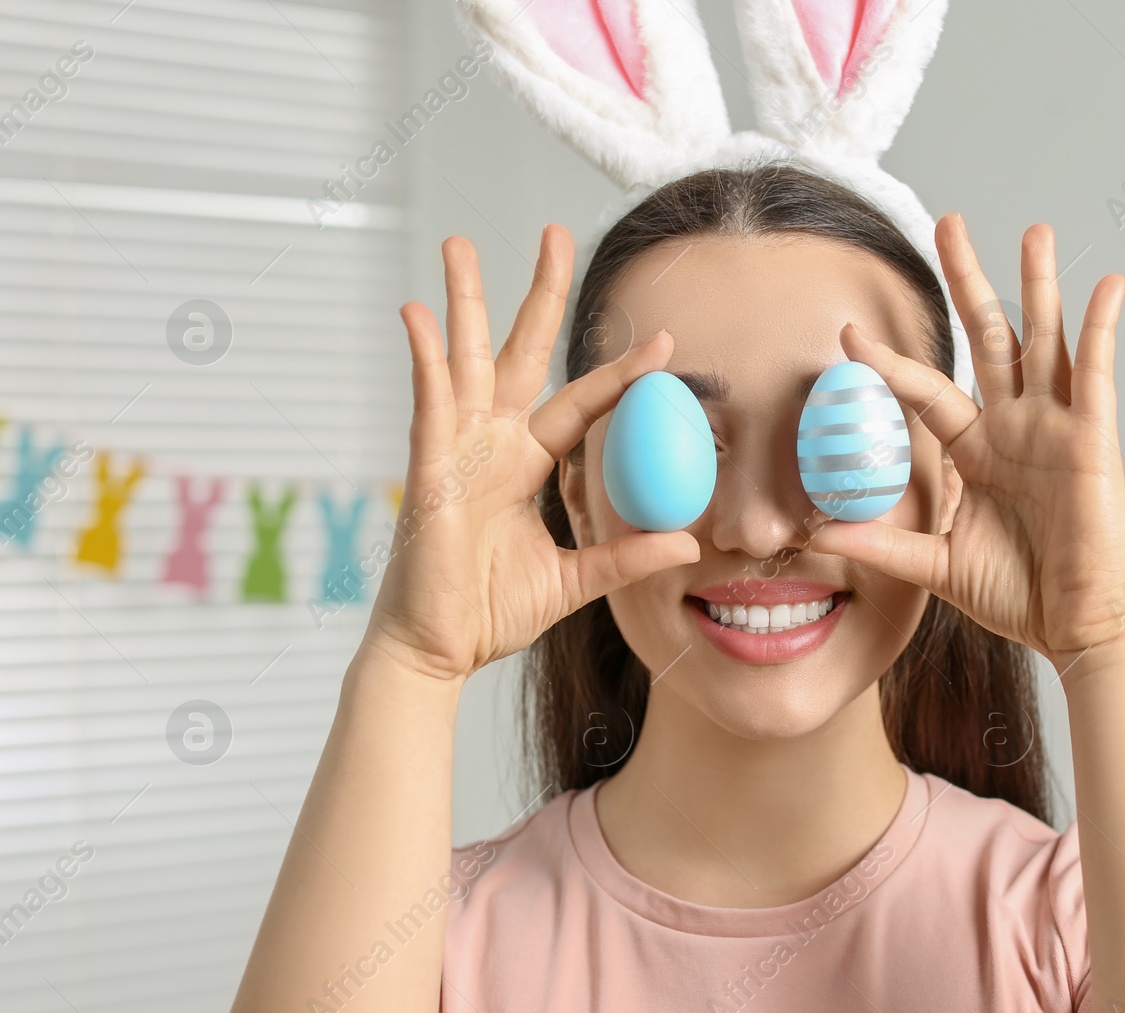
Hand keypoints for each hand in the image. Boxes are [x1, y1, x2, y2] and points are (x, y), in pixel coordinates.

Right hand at [363, 230, 699, 682]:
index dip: (620, 371)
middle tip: (554, 232)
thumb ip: (625, 557)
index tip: (664, 340)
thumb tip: (688, 546)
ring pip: (465, 359)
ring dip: (464, 301)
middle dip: (537, 293)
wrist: (439, 648)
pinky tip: (416, 314)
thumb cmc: (493, 612)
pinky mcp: (428, 468)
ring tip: (459, 244)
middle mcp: (493, 444)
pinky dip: (424, 359)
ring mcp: (457, 450)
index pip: (582, 403)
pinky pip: (429, 403)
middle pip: (521, 352)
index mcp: (527, 464)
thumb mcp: (576, 581)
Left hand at [808, 216, 1124, 663]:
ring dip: (1038, 284)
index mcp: (975, 451)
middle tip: (949, 223)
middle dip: (969, 280)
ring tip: (1035, 230)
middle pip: (988, 337)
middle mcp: (1014, 427)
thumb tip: (816, 534)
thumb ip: (881, 542)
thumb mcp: (935, 564)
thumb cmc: (1018, 595)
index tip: (849, 331)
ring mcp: (1055, 428)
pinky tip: (1108, 284)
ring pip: (1043, 339)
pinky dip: (1102, 327)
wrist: (1077, 629)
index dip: (889, 361)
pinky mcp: (1093, 440)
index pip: (925, 389)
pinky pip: (1096, 373)